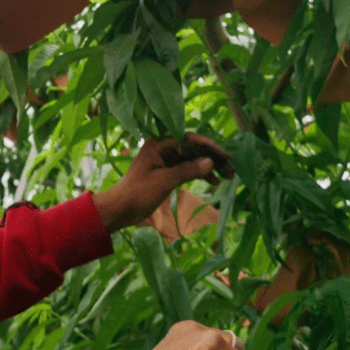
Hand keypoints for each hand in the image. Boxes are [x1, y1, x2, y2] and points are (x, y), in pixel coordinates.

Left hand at [93, 133, 232, 232]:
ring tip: (226, 176)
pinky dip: (198, 174)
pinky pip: (186, 169)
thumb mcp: (164, 181)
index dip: (208, 146)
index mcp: (158, 145)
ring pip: (191, 160)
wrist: (120, 209)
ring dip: (208, 167)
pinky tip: (212, 181)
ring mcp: (164, 161)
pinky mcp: (165, 173)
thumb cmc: (138, 193)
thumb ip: (188, 170)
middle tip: (230, 169)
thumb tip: (210, 162)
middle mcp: (162, 149)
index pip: (188, 140)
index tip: (224, 155)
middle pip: (192, 150)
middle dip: (211, 158)